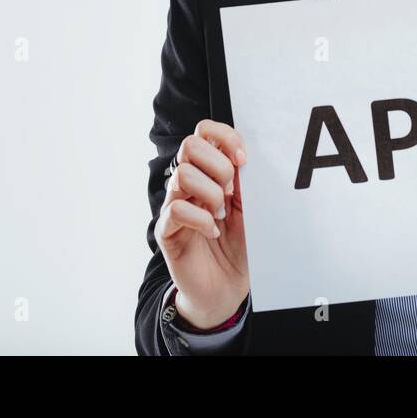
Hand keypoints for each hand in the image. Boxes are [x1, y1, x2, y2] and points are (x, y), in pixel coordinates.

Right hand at [153, 118, 249, 328]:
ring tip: (220, 214)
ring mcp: (174, 204)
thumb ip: (245, 180)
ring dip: (211, 194)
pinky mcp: (166, 231)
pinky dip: (200, 220)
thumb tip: (243, 156)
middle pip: (189, 144)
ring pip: (183, 174)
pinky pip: (176, 210)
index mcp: (209, 171)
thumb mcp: (250, 206)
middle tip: (231, 192)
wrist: (228, 286)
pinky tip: (211, 231)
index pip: (204, 131)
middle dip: (218, 165)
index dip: (225, 138)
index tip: (243, 161)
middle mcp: (188, 183)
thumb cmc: (239, 243)